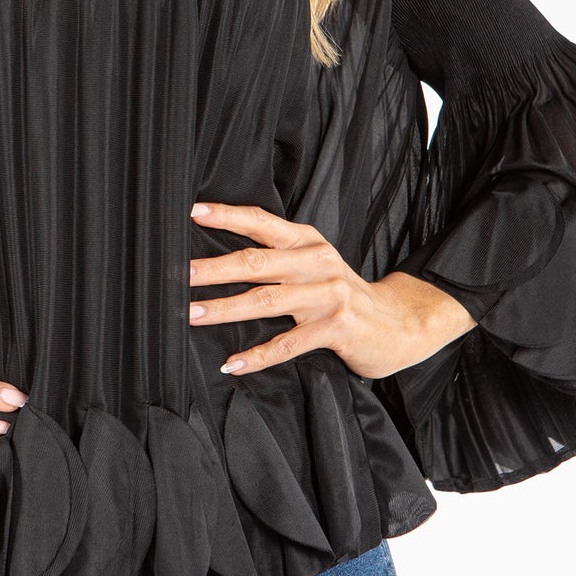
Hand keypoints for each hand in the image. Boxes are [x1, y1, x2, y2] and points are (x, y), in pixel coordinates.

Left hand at [188, 201, 476, 380]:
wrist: (397, 322)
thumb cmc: (341, 293)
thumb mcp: (314, 263)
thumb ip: (278, 256)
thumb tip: (220, 258)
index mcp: (308, 241)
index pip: (261, 223)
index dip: (227, 216)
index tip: (193, 212)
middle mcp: (317, 262)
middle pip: (256, 262)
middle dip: (214, 268)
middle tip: (179, 274)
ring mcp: (327, 295)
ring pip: (266, 300)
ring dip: (225, 309)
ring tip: (193, 315)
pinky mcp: (335, 328)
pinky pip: (287, 344)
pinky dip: (257, 356)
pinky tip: (231, 363)